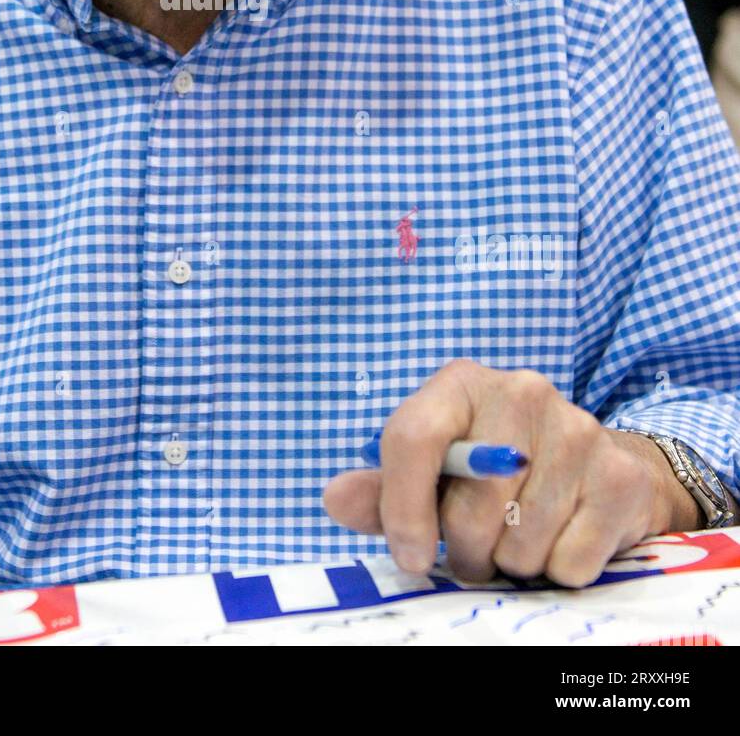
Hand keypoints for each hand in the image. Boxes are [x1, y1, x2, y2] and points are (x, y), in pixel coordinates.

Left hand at [322, 359, 699, 586]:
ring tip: (519, 537)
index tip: (410, 556)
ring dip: (513, 562)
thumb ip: (382, 491)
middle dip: (466, 549)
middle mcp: (521, 391)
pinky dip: (559, 570)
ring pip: (520, 543)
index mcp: (460, 383)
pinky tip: (562, 536)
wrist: (597, 468)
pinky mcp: (618, 477)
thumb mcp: (435, 473)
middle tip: (476, 547)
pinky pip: (570, 562)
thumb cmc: (496, 473)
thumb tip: (334, 499)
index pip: (412, 438)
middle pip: (468, 507)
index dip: (402, 509)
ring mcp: (577, 429)